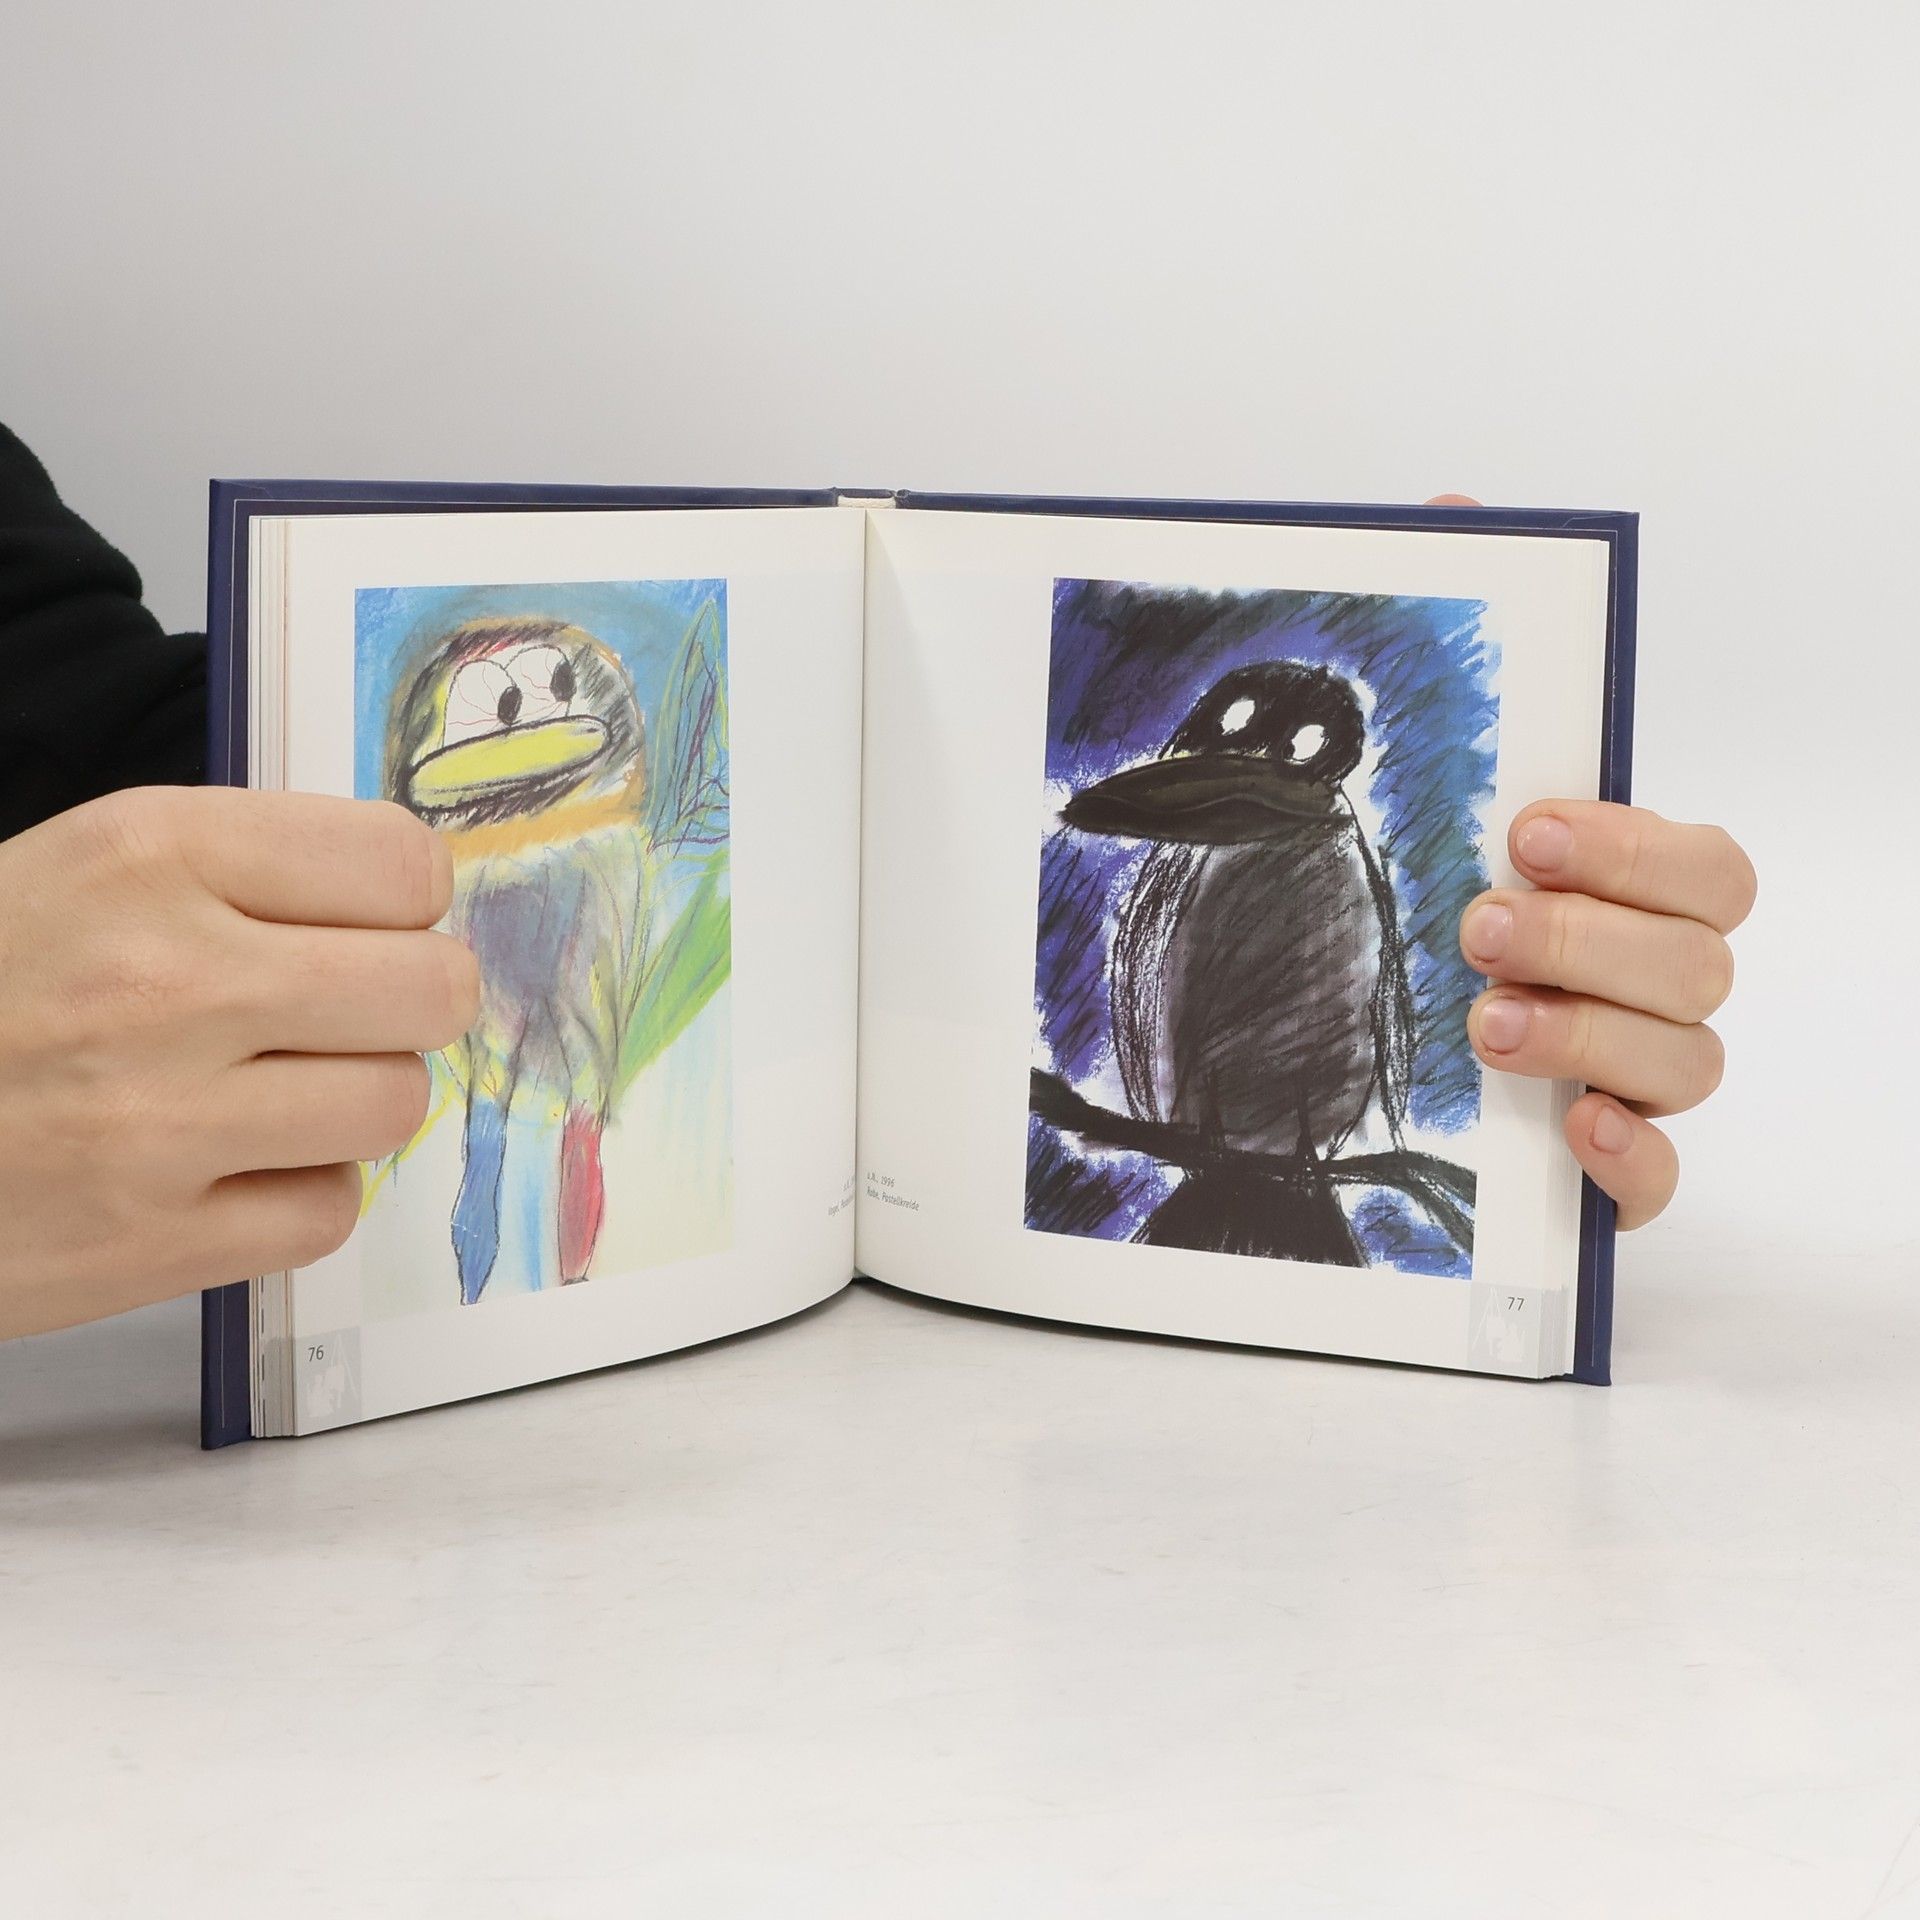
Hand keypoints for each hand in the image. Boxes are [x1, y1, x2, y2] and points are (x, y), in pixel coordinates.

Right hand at [0, 787, 479, 1337]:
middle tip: (354, 1010)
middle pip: (433, 989)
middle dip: (410, 1000)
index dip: (405, 900)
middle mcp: (171, 981)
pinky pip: (331, 1209)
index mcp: (151, 856)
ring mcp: (164, 1122)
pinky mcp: (155, 1242)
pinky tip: (232, 1165)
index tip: (372, 920)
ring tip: (275, 1089)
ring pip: (394, 1103)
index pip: (403, 863)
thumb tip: (411, 897)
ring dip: (355, 1099)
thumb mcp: (86, 872)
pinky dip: (300, 1192)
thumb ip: (247, 872)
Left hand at [1424, 492, 1754, 1226]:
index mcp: (1630, 888)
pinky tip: (1563, 1127)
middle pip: (1705, 960)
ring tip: (1486, 1022)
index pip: (1709, 865)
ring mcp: (1637, 1077)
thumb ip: (1456, 644)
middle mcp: (1652, 978)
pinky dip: (1626, 1159)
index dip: (1638, 846)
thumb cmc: (1418, 899)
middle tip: (1484, 925)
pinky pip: (1655, 1180)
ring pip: (1690, 1063)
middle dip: (1599, 938)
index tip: (1530, 827)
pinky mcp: (1601, 1166)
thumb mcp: (1415, 779)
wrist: (1344, 1061)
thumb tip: (1456, 503)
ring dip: (1593, 1037)